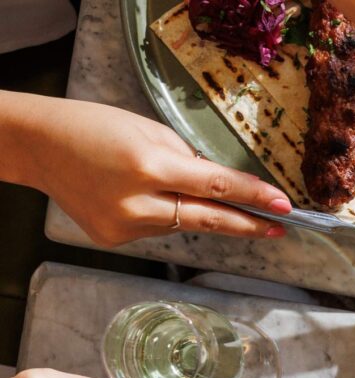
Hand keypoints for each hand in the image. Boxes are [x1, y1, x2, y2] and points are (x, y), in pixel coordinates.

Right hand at [0, 92, 290, 246]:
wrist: (39, 146)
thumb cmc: (94, 127)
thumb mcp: (150, 130)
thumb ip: (188, 160)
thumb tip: (219, 185)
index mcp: (149, 165)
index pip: (215, 185)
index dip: (253, 197)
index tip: (283, 207)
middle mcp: (138, 203)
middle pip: (208, 218)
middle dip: (246, 224)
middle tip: (278, 229)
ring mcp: (125, 227)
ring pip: (180, 223)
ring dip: (190, 208)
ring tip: (159, 182)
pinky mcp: (115, 240)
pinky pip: (157, 229)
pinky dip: (161, 213)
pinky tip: (140, 196)